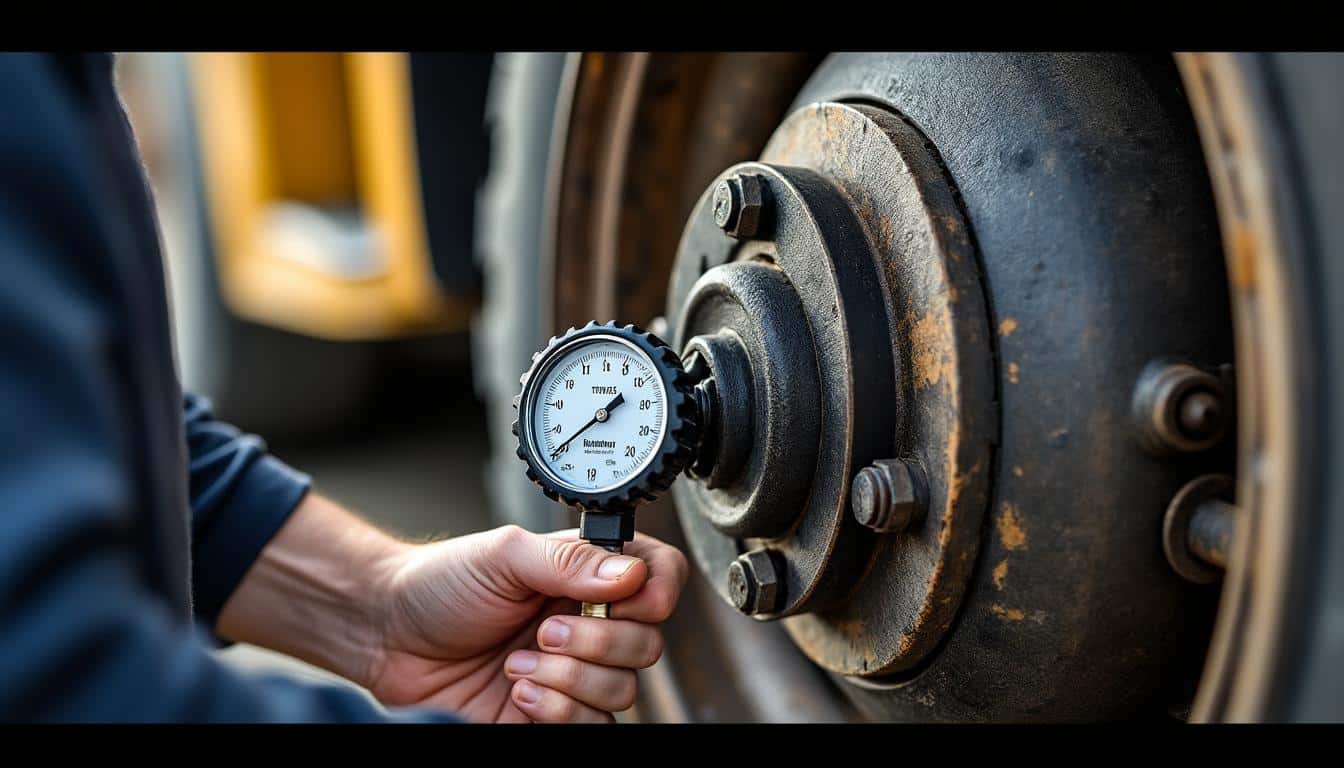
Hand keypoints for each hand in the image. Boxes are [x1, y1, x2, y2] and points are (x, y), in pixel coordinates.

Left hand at [368, 525, 688, 722]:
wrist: (388, 636)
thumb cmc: (440, 585)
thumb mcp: (504, 555)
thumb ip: (569, 560)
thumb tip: (630, 571)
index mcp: (590, 575)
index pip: (663, 578)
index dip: (656, 591)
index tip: (621, 597)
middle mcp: (592, 623)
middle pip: (649, 644)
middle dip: (597, 642)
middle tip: (545, 631)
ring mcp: (576, 673)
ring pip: (623, 691)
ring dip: (569, 679)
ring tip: (519, 663)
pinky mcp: (554, 716)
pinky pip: (591, 726)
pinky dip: (556, 711)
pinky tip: (517, 692)